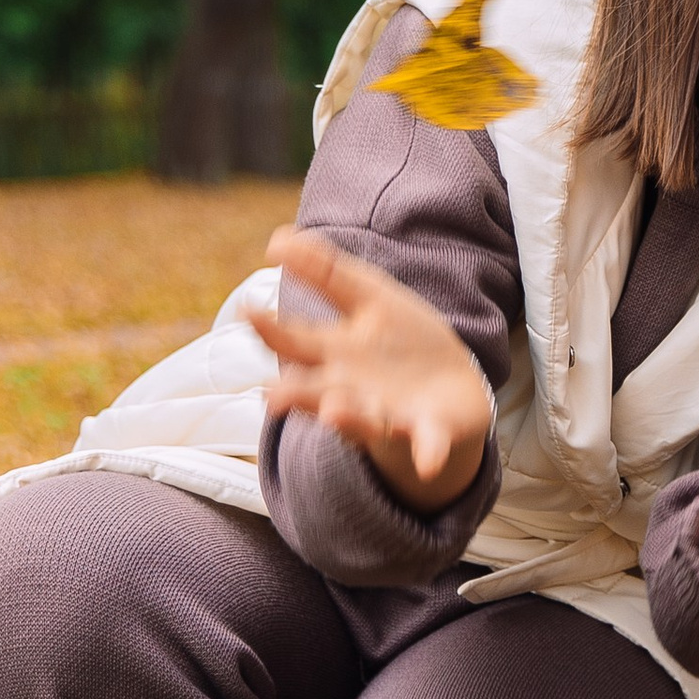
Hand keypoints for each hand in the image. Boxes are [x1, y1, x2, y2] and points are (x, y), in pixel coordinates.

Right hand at [248, 226, 495, 511]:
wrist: (451, 392)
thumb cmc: (399, 342)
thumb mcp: (369, 298)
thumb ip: (325, 271)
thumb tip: (277, 237)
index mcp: (334, 352)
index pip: (296, 339)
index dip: (271, 327)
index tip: (248, 313)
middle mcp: (350, 388)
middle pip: (315, 388)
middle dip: (295, 392)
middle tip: (273, 393)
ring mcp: (388, 413)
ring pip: (360, 420)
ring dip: (346, 418)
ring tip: (333, 412)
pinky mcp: (428, 433)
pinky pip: (427, 446)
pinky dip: (428, 453)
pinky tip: (429, 461)